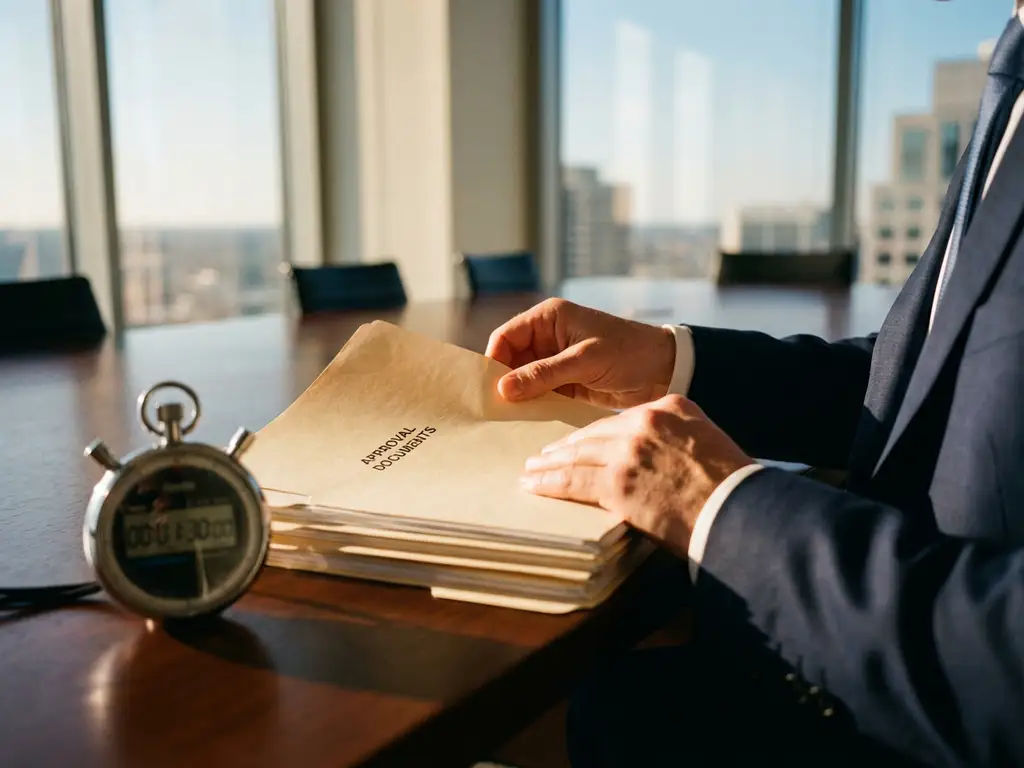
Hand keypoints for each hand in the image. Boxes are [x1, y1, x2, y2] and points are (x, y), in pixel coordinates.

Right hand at [486, 298, 676, 408]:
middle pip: (511, 360)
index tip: (488, 388)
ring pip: (524, 379)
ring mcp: (556, 361)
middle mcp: (548, 337)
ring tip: (508, 420)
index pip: (506, 337)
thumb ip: (544, 374)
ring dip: (519, 397)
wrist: (665, 369)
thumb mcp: (585, 361)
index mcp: (549, 318)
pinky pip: (541, 393)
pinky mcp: (566, 382)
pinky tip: (528, 422)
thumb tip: (503, 389)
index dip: (493, 361)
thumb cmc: (629, 352)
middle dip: (504, 383)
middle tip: (494, 410)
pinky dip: (535, 406)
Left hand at [519, 394, 753, 557]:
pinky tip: (535, 484)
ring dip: (550, 463)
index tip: (580, 440)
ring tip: (533, 469)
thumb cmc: (732, 488)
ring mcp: (627, 451)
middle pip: (594, 432)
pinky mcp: (616, 482)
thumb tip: (657, 458)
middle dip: (567, 445)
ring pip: (577, 454)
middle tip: (545, 453)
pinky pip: (571, 480)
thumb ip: (678, 439)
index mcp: (670, 407)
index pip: (619, 419)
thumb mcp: (708, 443)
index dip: (595, 433)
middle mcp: (644, 422)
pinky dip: (549, 482)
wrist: (740, 511)